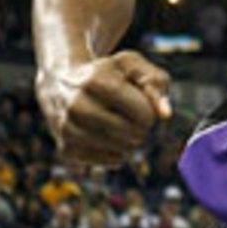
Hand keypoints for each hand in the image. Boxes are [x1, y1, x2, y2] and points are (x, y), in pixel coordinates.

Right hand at [36, 50, 171, 167]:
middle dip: (142, 127)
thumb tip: (165, 114)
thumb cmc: (107, 74)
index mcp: (94, 80)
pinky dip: (118, 152)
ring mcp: (67, 129)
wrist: (61, 83)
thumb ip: (156, 82)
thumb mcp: (133, 65)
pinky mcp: (66, 150)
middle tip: (131, 116)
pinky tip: (108, 136)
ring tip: (120, 124)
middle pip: (134, 134)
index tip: (139, 101)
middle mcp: (76, 105)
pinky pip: (111, 161)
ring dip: (131, 140)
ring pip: (123, 150)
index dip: (149, 110)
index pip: (144, 113)